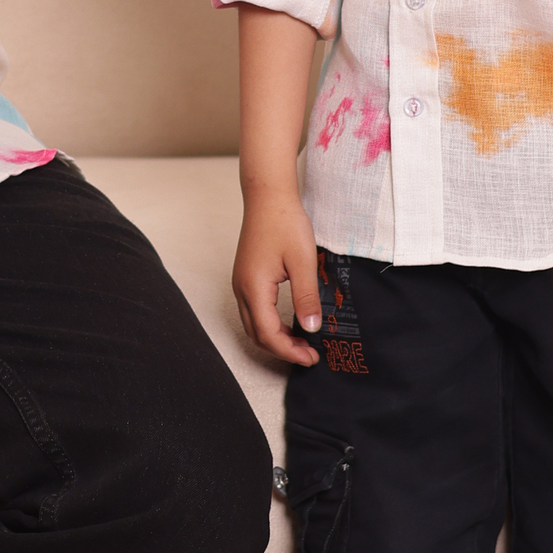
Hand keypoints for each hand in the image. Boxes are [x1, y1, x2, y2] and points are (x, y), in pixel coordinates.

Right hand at [233, 189, 321, 365]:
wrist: (268, 195)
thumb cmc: (284, 221)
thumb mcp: (302, 261)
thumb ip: (306, 298)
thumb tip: (312, 327)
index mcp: (254, 287)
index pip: (268, 334)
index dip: (290, 351)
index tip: (312, 357)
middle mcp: (241, 288)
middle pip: (257, 334)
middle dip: (282, 349)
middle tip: (309, 354)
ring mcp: (240, 282)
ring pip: (253, 324)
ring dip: (276, 337)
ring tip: (302, 341)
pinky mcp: (245, 276)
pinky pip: (253, 310)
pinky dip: (270, 324)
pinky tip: (290, 322)